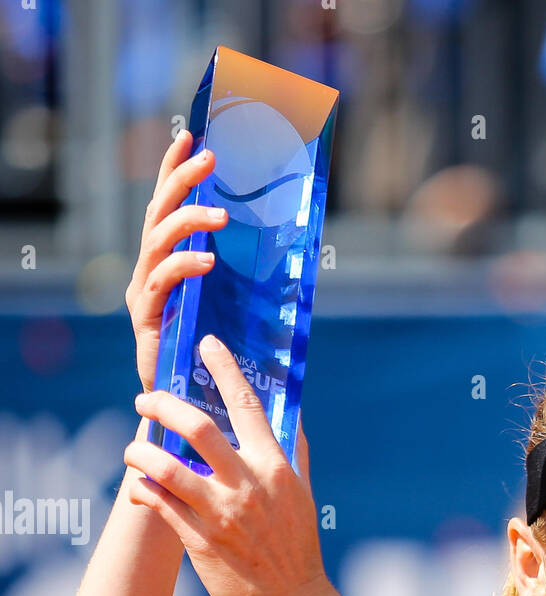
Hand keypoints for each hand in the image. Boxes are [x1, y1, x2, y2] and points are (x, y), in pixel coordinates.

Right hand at [125, 131, 228, 390]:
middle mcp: (149, 272)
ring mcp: (144, 293)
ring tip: (220, 215)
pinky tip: (207, 260)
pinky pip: (161, 282)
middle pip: (159, 213)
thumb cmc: (216, 357)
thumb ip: (251, 279)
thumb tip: (295, 249)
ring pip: (157, 241)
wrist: (192, 405)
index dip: (173, 170)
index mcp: (166, 262)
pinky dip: (184, 266)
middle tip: (209, 157)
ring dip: (188, 220)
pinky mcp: (145, 318)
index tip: (189, 134)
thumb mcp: (238, 308)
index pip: (167, 206)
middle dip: (181, 180)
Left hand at [125, 335, 328, 595]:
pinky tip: (138, 486)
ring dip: (140, 451)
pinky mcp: (199, 540)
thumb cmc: (299, 549)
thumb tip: (291, 416)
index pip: (248, 405)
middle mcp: (247, 485)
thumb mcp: (304, 495)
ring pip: (166, 466)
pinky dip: (142, 490)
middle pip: (197, 427)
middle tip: (145, 400)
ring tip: (133, 448)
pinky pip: (158, 504)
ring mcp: (221, 513)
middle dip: (163, 405)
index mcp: (275, 467)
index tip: (207, 344)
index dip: (225, 368)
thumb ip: (294, 452)